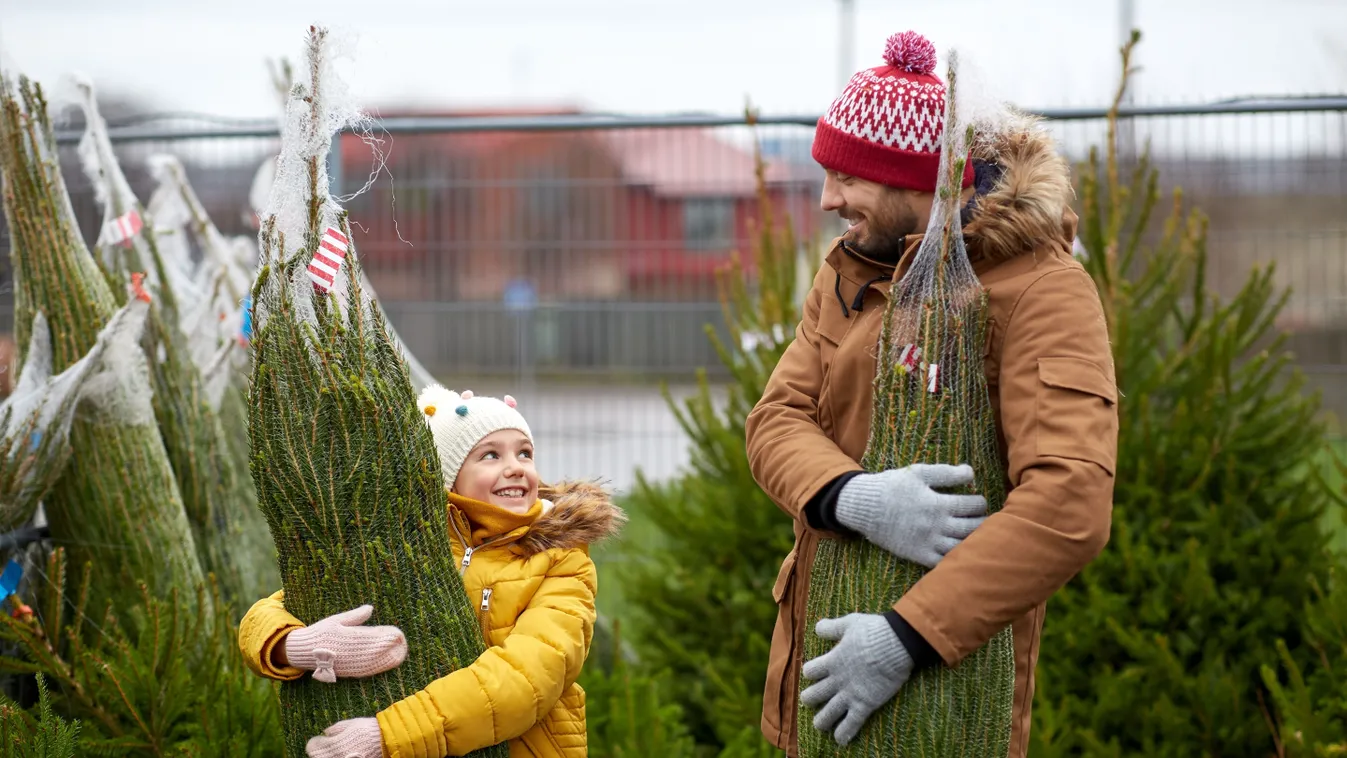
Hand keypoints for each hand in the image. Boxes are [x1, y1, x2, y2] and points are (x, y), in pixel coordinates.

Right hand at [284, 605, 406, 682]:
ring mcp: (349, 663)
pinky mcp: (347, 671)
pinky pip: (366, 671)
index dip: (387, 636)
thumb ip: (355, 616)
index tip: (398, 633)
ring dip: (388, 658)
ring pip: (373, 662)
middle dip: (391, 647)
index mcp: (348, 637)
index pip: (373, 636)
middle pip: (377, 650)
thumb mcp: (336, 620)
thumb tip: (370, 608)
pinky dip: (378, 668)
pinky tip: (387, 664)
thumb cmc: (320, 633)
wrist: (303, 651)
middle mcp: (350, 651)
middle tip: (403, 643)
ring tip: (400, 653)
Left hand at [306, 717, 381, 757]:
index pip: (313, 748)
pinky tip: (342, 753)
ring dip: (327, 755)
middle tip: (323, 747)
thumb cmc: (368, 729)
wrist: (384, 740)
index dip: (314, 743)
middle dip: (318, 752)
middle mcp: (336, 756)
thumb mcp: (351, 724)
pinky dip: (337, 757)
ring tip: (334, 750)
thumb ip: (336, 728)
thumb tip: (326, 732)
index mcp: (334, 743)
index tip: (317, 740)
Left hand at [801, 613, 912, 745]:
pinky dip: (844, 734)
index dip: (810, 673)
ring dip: (821, 721)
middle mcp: (837, 680)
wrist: (896, 644)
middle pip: (812, 696)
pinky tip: (840, 740)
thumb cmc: (874, 631)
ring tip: (821, 725)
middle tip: (812, 700)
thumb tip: (818, 627)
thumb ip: (832, 627)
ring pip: (827, 715)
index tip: (814, 673)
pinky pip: (851, 724)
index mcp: (832, 660)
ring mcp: (850, 694)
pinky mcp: (865, 704)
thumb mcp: (849, 623)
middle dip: (810, 699)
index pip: (810, 671)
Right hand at [835, 464, 986, 567]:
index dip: (980, 502)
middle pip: (973, 528)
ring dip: (974, 540)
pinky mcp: (918, 555)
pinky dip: (956, 559)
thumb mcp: (918, 472)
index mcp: (938, 504)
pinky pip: (944, 563)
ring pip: (962, 547)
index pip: (973, 505)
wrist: (864, 506)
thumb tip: (971, 473)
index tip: (978, 501)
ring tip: (974, 533)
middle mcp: (936, 526)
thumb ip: (946, 473)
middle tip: (980, 518)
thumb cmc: (892, 486)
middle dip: (982, 521)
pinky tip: (959, 550)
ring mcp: (928, 543)